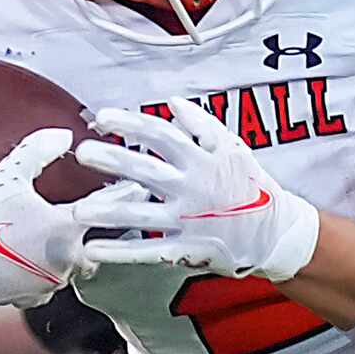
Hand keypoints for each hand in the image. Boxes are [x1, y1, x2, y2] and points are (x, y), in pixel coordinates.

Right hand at [0, 128, 170, 307]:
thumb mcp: (7, 175)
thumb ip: (39, 151)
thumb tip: (65, 135)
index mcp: (65, 228)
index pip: (110, 208)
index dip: (127, 194)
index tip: (140, 185)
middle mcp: (66, 260)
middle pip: (105, 244)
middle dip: (112, 229)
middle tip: (118, 214)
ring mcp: (53, 282)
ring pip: (81, 264)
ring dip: (83, 249)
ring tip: (81, 234)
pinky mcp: (37, 297)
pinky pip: (57, 280)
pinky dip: (57, 268)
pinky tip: (48, 257)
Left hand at [72, 100, 320, 282]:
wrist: (276, 232)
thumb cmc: (251, 186)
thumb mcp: (234, 148)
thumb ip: (202, 125)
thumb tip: (172, 102)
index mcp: (202, 159)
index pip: (161, 135)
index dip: (131, 124)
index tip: (103, 117)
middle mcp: (193, 188)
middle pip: (145, 171)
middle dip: (112, 160)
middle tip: (83, 153)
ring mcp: (188, 220)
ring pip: (140, 215)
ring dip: (107, 212)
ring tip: (78, 209)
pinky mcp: (186, 249)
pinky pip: (147, 250)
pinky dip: (119, 251)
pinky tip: (93, 248)